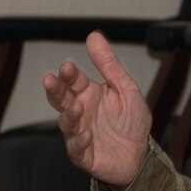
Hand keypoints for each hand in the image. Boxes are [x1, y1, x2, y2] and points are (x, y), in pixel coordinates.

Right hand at [42, 31, 151, 188]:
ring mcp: (79, 133)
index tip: (68, 67)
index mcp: (89, 94)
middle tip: (50, 80)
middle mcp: (80, 112)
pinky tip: (86, 134)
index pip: (73, 81)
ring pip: (67, 123)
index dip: (69, 74)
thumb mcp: (126, 88)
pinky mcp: (84, 154)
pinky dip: (79, 141)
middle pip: (61, 99)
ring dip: (69, 115)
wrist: (141, 155)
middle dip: (55, 90)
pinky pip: (77, 148)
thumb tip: (94, 35)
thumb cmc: (132, 121)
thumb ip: (109, 65)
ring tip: (75, 107)